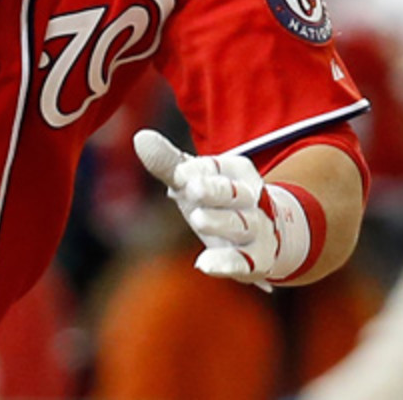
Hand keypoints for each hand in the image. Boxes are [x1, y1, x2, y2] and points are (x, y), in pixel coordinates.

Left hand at [134, 129, 305, 286]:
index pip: (219, 167)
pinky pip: (244, 262)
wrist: (262, 233)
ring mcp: (256, 229)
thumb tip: (140, 137)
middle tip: (192, 188)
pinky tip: (203, 265)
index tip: (179, 173)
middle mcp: (250, 198)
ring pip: (242, 225)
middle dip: (215, 190)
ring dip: (220, 222)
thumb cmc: (216, 199)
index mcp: (237, 172)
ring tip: (197, 219)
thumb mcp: (192, 178)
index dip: (200, 170)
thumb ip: (167, 161)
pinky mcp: (255, 260)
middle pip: (235, 193)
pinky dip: (226, 263)